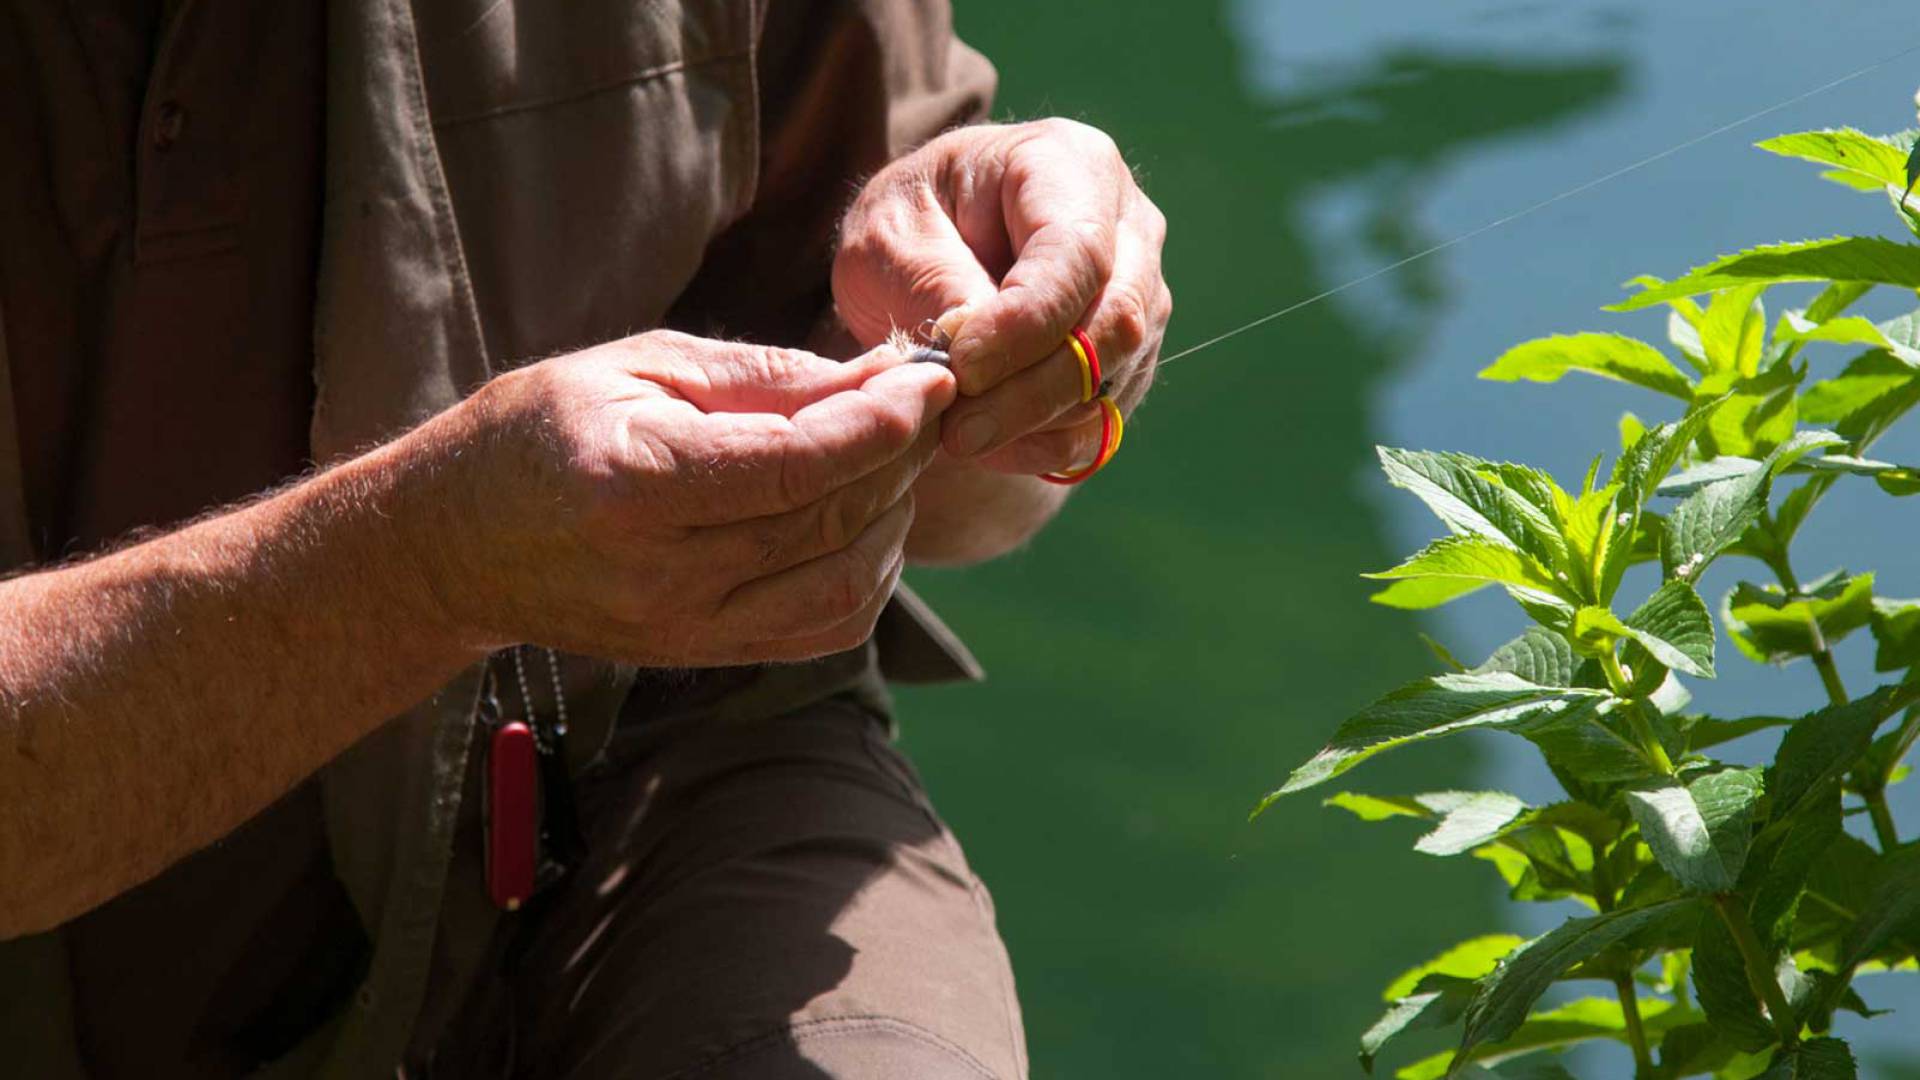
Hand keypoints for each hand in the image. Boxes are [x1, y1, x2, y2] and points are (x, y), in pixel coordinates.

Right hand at [432, 331, 954, 665]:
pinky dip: (872, 570)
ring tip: (894, 454)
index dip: (880, 424)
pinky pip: (828, 627)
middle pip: (830, 522)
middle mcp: (664, 575)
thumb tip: (878, 377)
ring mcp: (688, 630)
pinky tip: (867, 517)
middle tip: (924, 400)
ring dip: (896, 515)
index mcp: (635, 488)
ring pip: (846, 585)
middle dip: (900, 455)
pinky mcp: (708, 656)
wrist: (455, 545)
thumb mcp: (636, 368)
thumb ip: (762, 377)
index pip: (796, 469)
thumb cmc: (539, 432)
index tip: (929, 377)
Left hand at [832, 118, 1170, 476]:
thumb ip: (934, 284)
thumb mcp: (888, 235)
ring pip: (1115, 378)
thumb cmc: (908, 224)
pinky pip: (1105, 418)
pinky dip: (1047, 444)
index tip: (962, 368)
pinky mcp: (1131, 357)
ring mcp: (1140, 294)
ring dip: (1035, 422)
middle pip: (1116, 321)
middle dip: (1035, 388)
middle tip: (960, 430)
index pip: (1076, 254)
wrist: (927, 248)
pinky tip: (990, 446)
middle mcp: (1127, 226)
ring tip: (958, 434)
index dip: (1026, 323)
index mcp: (1070, 165)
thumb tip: (977, 359)